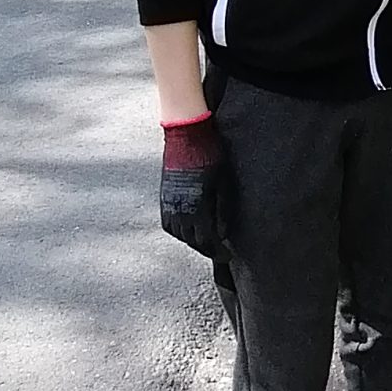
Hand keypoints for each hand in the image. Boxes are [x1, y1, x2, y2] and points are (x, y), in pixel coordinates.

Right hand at [158, 115, 231, 259]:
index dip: (218, 251)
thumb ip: (223, 211)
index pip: (207, 241)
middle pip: (192, 241)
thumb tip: (223, 234)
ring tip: (205, 242)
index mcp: (196, 207)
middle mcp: (179, 209)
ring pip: (178, 235)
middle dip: (207, 248)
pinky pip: (168, 223)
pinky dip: (178, 232)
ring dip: (192, 242)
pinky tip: (188, 229)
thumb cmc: (209, 154)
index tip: (228, 256)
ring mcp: (168, 203)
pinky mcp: (163, 196)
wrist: (186, 134)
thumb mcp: (224, 183)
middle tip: (219, 251)